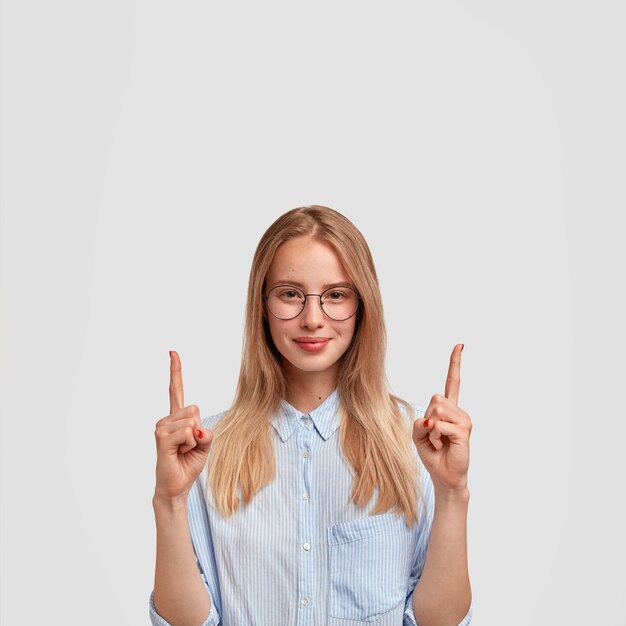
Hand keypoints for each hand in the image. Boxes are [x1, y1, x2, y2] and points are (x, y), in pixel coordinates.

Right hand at [153, 351, 212, 502]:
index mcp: (177, 417)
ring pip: (192, 422)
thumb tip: (196, 429)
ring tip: (182, 451)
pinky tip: (178, 453)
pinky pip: (187, 432)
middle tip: (188, 446)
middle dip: (199, 429)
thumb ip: (206, 433)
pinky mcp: (161, 439)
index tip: (172, 352)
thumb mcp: (205, 445)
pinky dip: (190, 445)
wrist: (177, 486)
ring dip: (194, 441)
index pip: (175, 389)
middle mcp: (166, 419)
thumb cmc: (188, 464)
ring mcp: (162, 428)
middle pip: (194, 409)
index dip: (175, 371)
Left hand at [412, 344, 471, 496]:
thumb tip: (432, 416)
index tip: (460, 345)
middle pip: (435, 399)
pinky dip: (435, 435)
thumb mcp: (418, 435)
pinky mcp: (464, 431)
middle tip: (434, 435)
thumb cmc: (432, 453)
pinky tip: (442, 444)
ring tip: (439, 441)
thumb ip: (420, 421)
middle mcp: (459, 411)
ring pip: (437, 411)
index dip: (455, 363)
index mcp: (448, 408)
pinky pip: (440, 425)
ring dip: (431, 429)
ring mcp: (463, 420)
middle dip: (427, 418)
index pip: (453, 382)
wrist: (444, 475)